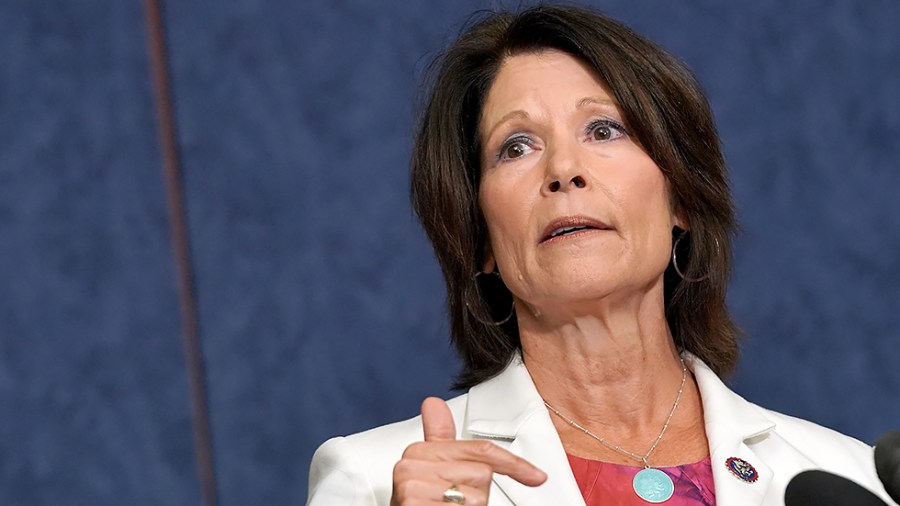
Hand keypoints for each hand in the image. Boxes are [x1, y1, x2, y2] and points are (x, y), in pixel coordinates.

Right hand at [390, 397, 546, 504]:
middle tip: (453, 503)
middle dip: (476, 495)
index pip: (479, 450)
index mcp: (418, 451)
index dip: (512, 464)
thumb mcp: (431, 472)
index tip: (535, 476)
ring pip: (476, 495)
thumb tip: (432, 403)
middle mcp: (412, 465)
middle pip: (480, 473)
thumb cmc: (422, 504)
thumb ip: (438, 438)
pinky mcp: (414, 503)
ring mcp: (412, 485)